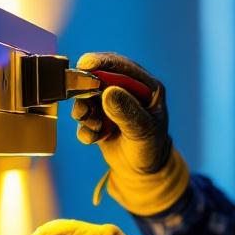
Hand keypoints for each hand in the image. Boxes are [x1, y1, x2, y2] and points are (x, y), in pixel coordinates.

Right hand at [72, 53, 189, 215]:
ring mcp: (111, 104)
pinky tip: (96, 137)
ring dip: (85, 112)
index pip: (122, 66)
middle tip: (83, 105)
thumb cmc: (150, 148)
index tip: (86, 64)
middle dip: (86, 91)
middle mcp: (127, 91)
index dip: (102, 62)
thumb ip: (127, 112)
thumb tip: (108, 91)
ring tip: (94, 126)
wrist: (142, 172)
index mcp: (146, 86)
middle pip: (98, 78)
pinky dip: (85, 128)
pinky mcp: (98, 118)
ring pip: (86, 98)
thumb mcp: (143, 130)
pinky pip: (83, 118)